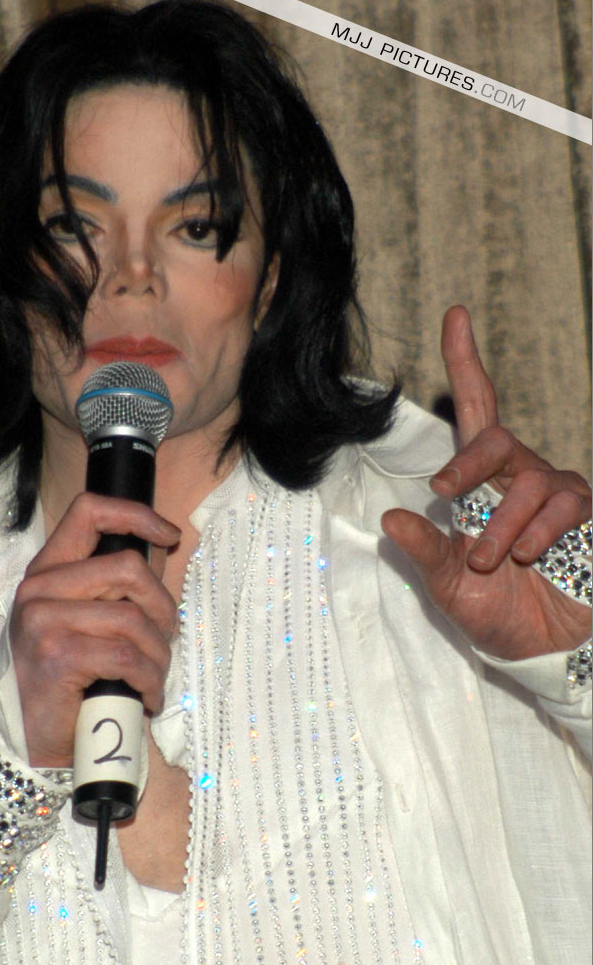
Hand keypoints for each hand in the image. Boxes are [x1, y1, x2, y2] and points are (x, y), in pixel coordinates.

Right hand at [10, 493, 179, 766]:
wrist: (26, 741)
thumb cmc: (63, 682)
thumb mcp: (79, 624)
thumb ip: (112, 589)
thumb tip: (161, 554)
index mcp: (46, 573)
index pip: (89, 512)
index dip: (136, 515)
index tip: (169, 536)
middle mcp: (39, 589)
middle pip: (128, 568)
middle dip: (162, 607)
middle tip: (164, 639)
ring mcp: (44, 621)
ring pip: (133, 618)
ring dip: (159, 655)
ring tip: (154, 677)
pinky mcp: (59, 656)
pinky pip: (127, 657)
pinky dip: (150, 680)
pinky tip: (147, 696)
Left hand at [381, 305, 590, 660]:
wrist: (542, 650)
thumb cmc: (493, 611)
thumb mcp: (446, 586)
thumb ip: (425, 552)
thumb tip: (390, 519)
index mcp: (480, 484)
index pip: (476, 412)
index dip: (467, 362)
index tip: (455, 314)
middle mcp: (517, 478)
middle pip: (496, 437)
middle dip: (467, 462)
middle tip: (445, 490)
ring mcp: (554, 494)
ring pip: (527, 480)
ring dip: (501, 522)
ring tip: (488, 561)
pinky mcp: (583, 516)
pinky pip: (563, 503)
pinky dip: (538, 529)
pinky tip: (527, 555)